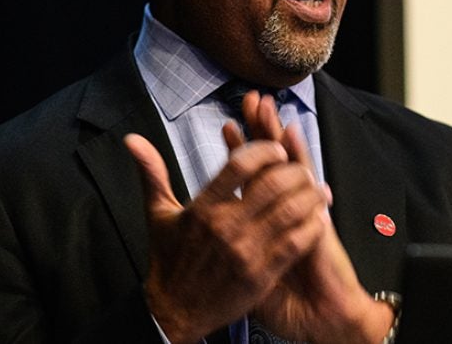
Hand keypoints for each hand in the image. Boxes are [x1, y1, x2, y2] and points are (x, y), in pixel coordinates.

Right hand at [124, 128, 328, 342]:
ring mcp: (245, 253)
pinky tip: (319, 218)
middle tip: (304, 169)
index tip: (277, 149)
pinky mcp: (260, 276)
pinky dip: (312, 227)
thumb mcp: (158, 214)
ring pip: (290, 212)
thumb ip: (152, 173)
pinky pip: (295, 244)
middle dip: (295, 171)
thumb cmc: (168, 261)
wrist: (173, 312)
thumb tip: (133, 140)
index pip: (239, 166)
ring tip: (318, 189)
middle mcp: (225, 228)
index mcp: (202, 208)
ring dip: (310, 196)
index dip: (264, 150)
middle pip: (272, 185)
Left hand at [233, 92, 396, 343]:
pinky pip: (304, 176)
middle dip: (256, 129)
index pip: (248, 177)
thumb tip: (198, 240)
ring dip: (274, 131)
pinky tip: (291, 131)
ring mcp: (300, 208)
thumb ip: (224, 250)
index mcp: (263, 220)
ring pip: (285, 160)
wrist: (318, 317)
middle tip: (248, 98)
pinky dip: (298, 153)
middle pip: (267, 159)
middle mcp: (282, 209)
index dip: (237, 151)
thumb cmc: (285, 300)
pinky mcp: (315, 212)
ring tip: (264, 103)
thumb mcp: (244, 273)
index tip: (225, 124)